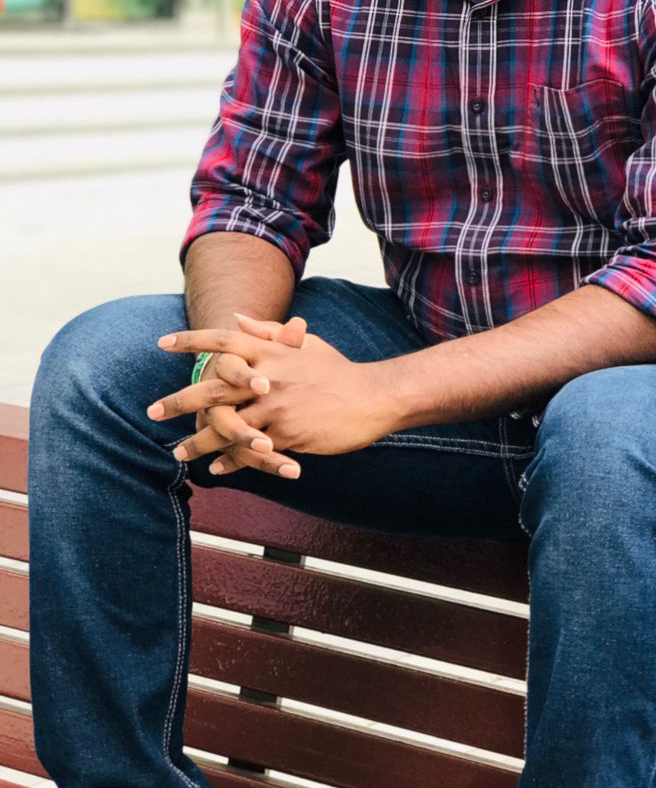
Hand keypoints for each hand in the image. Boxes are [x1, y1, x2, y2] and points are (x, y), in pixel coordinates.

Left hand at [156, 320, 396, 471]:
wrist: (372, 397)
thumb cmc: (337, 370)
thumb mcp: (306, 344)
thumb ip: (269, 332)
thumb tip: (237, 318)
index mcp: (272, 351)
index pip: (224, 341)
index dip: (192, 341)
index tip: (162, 343)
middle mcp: (269, 376)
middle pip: (213, 387)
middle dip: (179, 401)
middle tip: (152, 411)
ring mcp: (277, 407)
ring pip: (226, 426)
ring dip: (199, 442)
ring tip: (179, 453)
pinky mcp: (288, 434)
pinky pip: (251, 450)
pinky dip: (232, 460)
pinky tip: (218, 468)